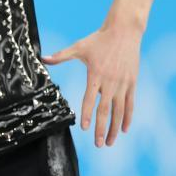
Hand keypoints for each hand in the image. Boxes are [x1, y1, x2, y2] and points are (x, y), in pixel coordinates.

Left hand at [42, 25, 141, 146]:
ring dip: (115, 128)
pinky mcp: (132, 83)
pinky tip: (125, 129)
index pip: (90, 99)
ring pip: (119, 111)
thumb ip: (61, 55)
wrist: (124, 31)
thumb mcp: (79, 46)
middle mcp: (110, 82)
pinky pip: (130, 104)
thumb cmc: (98, 40)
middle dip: (102, 129)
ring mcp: (123, 83)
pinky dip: (128, 117)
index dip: (87, 114)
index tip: (84, 128)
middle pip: (106, 110)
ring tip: (110, 143)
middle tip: (98, 145)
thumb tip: (42, 58)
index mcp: (96, 75)